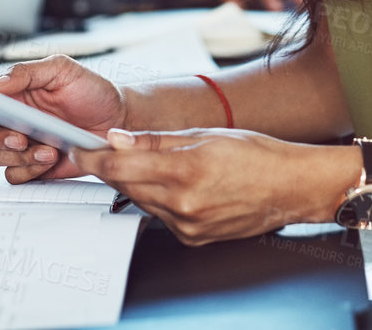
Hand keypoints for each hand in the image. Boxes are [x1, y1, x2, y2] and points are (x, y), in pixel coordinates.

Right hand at [0, 55, 126, 182]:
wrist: (120, 120)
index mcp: (13, 92)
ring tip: (47, 149)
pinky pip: (14, 175)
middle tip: (20, 137)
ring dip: (18, 156)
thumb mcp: (61, 69)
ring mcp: (21, 144)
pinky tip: (50, 159)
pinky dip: (28, 171)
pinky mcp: (34, 167)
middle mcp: (12, 118)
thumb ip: (24, 72)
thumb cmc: (92, 90)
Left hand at [70, 128, 339, 245]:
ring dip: (140, 182)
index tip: (80, 149)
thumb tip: (118, 138)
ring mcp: (188, 225)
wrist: (291, 188)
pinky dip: (161, 199)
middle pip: (126, 186)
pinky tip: (179, 185)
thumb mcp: (203, 134)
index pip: (119, 168)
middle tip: (115, 148)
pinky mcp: (194, 238)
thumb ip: (154, 140)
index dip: (93, 158)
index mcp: (184, 171)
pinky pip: (162, 216)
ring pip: (143, 201)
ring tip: (163, 164)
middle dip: (117, 166)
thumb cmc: (257, 155)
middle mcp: (183, 204)